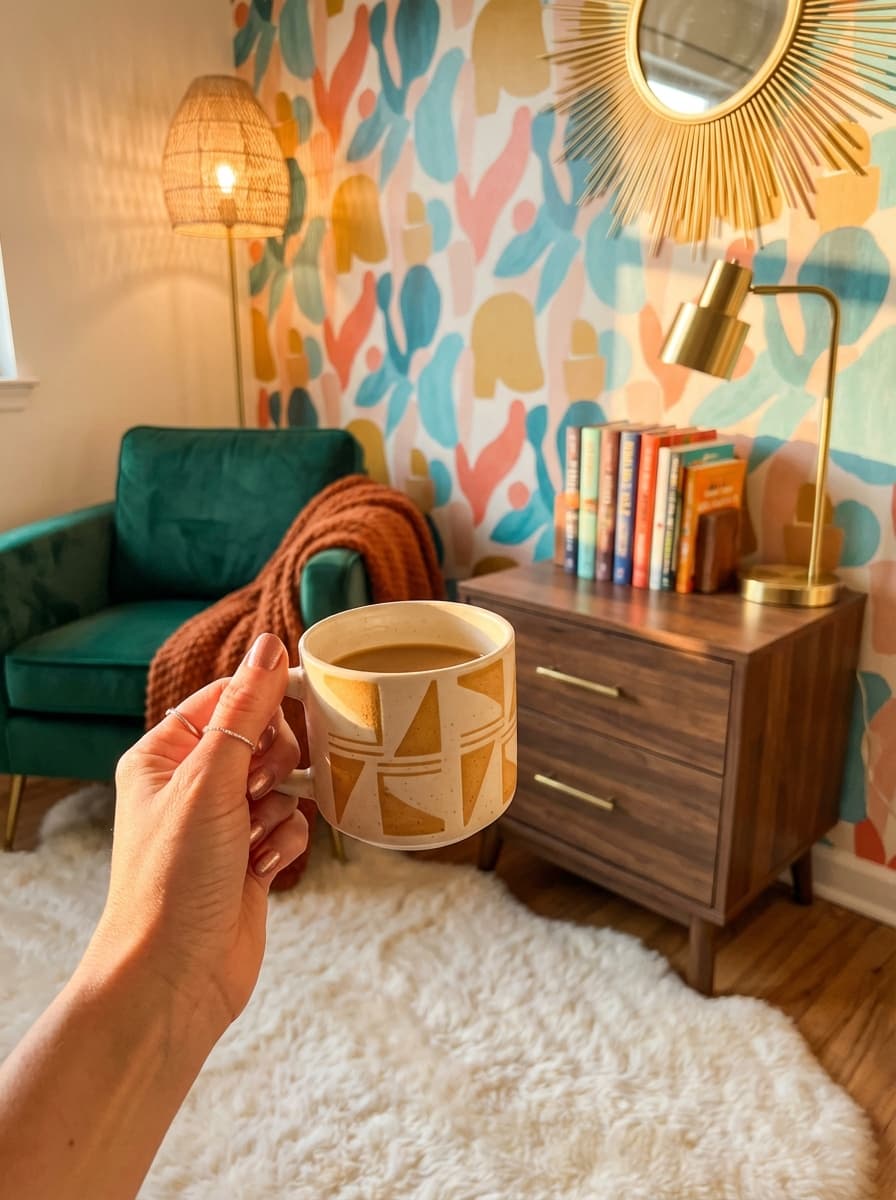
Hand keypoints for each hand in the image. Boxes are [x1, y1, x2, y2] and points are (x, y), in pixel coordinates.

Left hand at [85, 633, 308, 1040]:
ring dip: (281, 809)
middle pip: (263, 738)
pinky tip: (262, 870)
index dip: (266, 700)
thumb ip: (246, 710)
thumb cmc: (173, 880)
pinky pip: (290, 826)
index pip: (228, 697)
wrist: (174, 977)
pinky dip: (285, 843)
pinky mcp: (249, 859)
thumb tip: (271, 647)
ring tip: (254, 838)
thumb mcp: (210, 780)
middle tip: (259, 789)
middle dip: (276, 763)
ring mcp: (222, 824)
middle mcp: (192, 785)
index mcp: (165, 755)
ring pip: (283, 784)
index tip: (302, 704)